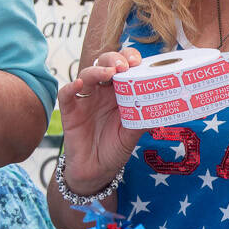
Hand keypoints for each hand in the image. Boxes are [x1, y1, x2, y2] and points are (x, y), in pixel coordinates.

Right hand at [55, 46, 144, 186]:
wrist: (96, 170)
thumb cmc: (115, 148)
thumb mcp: (132, 134)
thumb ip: (143, 121)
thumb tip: (162, 111)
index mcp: (120, 92)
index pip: (124, 66)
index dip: (129, 58)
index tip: (137, 62)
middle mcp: (102, 91)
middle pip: (105, 63)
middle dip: (114, 59)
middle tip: (125, 66)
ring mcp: (85, 99)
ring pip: (87, 74)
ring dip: (97, 70)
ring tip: (109, 72)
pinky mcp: (70, 111)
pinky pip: (66, 94)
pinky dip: (71, 87)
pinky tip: (79, 84)